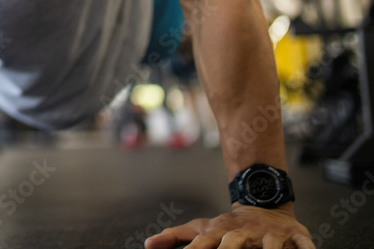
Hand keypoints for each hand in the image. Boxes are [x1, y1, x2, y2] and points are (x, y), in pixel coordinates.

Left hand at [145, 204, 313, 247]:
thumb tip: (148, 245)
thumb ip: (175, 237)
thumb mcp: (202, 228)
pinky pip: (302, 244)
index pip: (204, 244)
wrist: (262, 205)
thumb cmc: (228, 226)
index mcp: (221, 233)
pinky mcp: (293, 236)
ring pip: (271, 246)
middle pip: (234, 244)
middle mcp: (244, 235)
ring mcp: (269, 235)